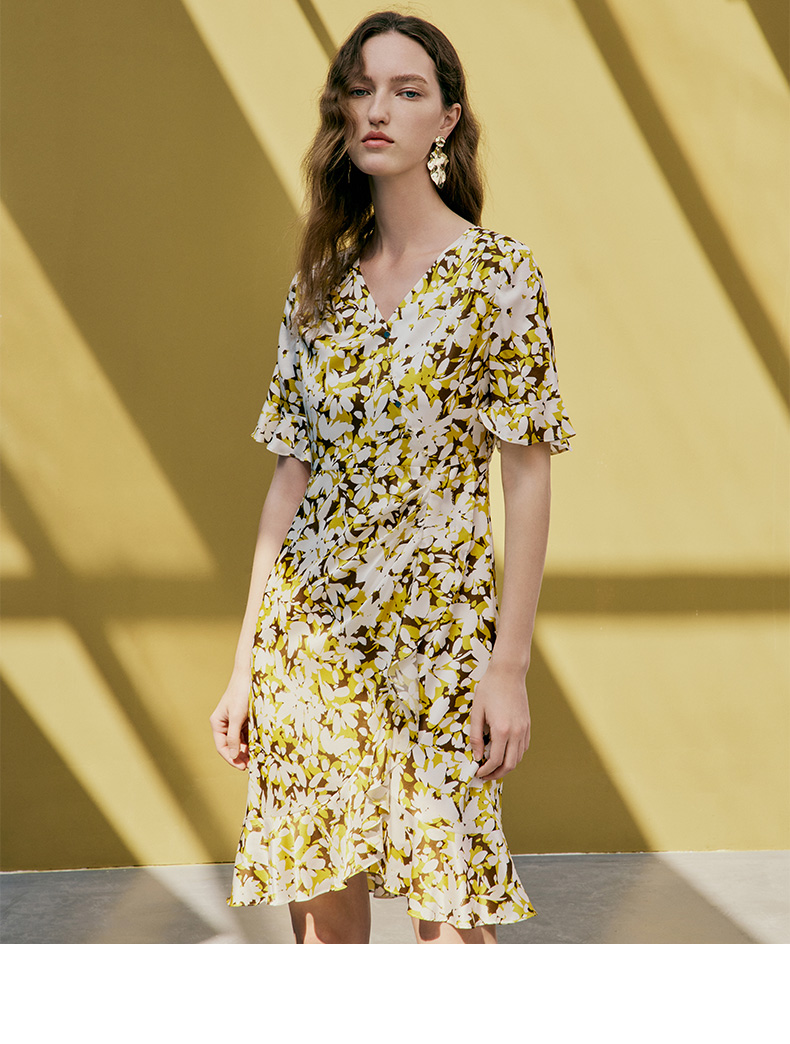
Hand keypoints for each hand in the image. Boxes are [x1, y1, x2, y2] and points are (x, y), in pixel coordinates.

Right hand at [209, 673, 250, 770]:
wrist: (251, 675)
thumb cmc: (241, 693)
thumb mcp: (237, 717)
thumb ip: (234, 737)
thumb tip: (233, 755)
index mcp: (217, 723)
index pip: (222, 747)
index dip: (231, 759)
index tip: (243, 768)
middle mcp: (224, 723)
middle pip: (231, 745)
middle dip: (240, 755)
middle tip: (252, 765)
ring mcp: (234, 720)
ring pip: (240, 740)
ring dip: (247, 749)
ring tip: (257, 757)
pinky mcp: (244, 717)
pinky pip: (247, 733)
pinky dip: (252, 740)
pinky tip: (260, 745)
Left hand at [470, 660, 530, 780]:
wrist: (508, 672)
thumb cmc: (489, 689)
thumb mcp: (477, 711)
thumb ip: (476, 735)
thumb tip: (476, 755)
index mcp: (502, 730)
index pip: (495, 760)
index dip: (486, 770)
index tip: (477, 772)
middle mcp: (516, 732)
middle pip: (510, 764)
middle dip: (497, 774)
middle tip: (485, 775)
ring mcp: (524, 729)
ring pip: (518, 757)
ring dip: (506, 766)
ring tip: (493, 766)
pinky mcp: (527, 724)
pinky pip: (523, 747)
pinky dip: (514, 755)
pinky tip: (503, 752)